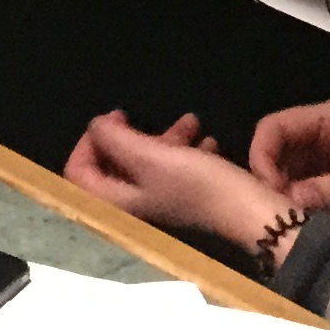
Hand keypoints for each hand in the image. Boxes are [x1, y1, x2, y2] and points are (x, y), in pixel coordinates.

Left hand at [65, 110, 300, 268]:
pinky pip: (175, 169)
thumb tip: (96, 125)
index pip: (77, 172)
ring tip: (190, 121)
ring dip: (163, 138)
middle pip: (112, 165)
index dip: (87, 142)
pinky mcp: (186, 198)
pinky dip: (185, 150)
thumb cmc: (197, 184)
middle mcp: (132, 205)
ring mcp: (160, 203)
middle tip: (137, 116)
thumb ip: (115, 138)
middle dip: (127, 136)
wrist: (253, 213)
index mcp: (115, 202)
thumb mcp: (150, 156)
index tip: (111, 121)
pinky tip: (207, 139)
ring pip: (147, 164)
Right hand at [248, 98, 329, 221]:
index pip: (275, 128)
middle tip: (277, 216)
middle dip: (272, 182)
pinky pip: (311, 198)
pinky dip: (305, 212)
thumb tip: (289, 203)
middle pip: (277, 154)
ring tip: (291, 226)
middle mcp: (325, 139)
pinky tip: (307, 229)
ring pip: (291, 179)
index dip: (262, 156)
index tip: (268, 192)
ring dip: (287, 200)